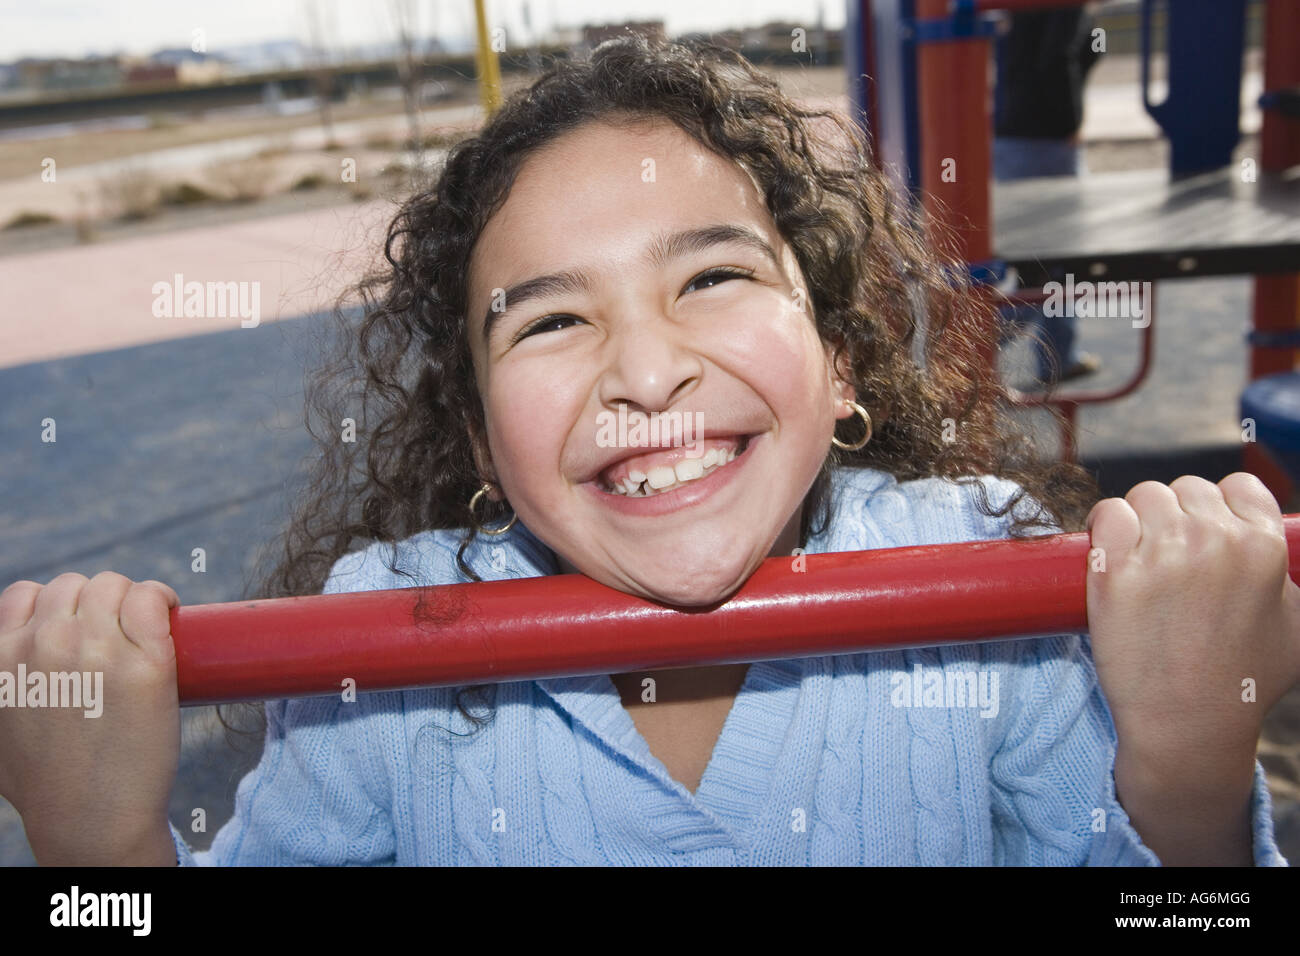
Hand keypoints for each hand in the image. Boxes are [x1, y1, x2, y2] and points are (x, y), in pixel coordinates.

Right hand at [0, 572, 182, 864]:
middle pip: (74, 586)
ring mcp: (98, 653)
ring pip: (114, 586)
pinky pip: (150, 601)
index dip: (54, 605)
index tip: (78, 621)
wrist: (90, 820)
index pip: (24, 595)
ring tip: (145, 617)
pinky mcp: (148, 665)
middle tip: (117, 625)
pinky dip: (159, 598)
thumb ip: (1, 686)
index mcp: (1, 659)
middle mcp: (46, 646)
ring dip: (129, 597)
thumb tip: (13, 668)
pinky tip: (167, 610)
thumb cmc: (45, 783)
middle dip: (95, 600)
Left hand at [1086, 474, 1299, 763]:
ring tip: (1136, 557)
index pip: (1237, 487)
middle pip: (1184, 489)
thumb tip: (1283, 563)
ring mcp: (1163, 554)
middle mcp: (1215, 541)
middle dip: (1174, 516)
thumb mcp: (1295, 627)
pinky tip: (1107, 552)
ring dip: (1137, 520)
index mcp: (1264, 548)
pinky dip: (1104, 527)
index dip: (1218, 507)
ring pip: (1143, 497)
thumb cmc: (1242, 683)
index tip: (1203, 531)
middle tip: (1165, 556)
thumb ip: (1289, 583)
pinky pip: (1106, 515)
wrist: (1187, 725)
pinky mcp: (1114, 571)